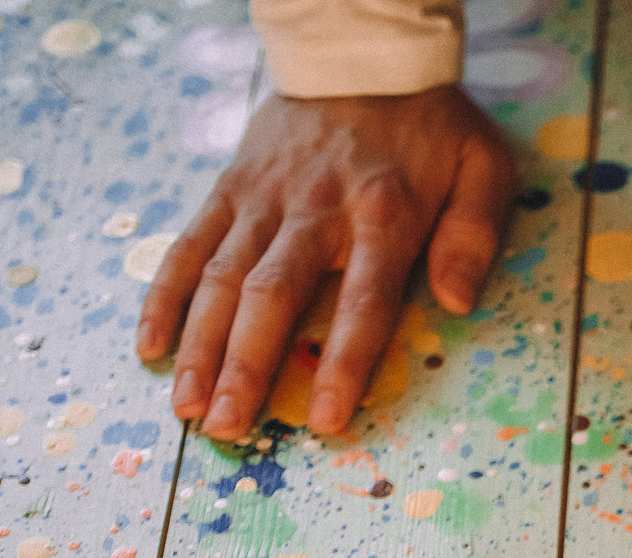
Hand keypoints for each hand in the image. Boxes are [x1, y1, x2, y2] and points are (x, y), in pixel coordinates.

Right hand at [138, 87, 516, 439]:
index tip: (323, 419)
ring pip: (223, 277)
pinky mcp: (230, 188)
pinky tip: (150, 347)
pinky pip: (190, 245)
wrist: (362, 56)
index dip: (341, 363)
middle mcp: (315, 210)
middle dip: (246, 365)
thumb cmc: (430, 128)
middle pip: (273, 295)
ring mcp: (263, 199)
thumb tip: (460, 303)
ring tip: (187, 407)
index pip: (362, 302)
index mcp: (383, 214)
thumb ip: (474, 235)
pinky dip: (165, 295)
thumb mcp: (481, 166)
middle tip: (229, 427)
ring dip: (200, 345)